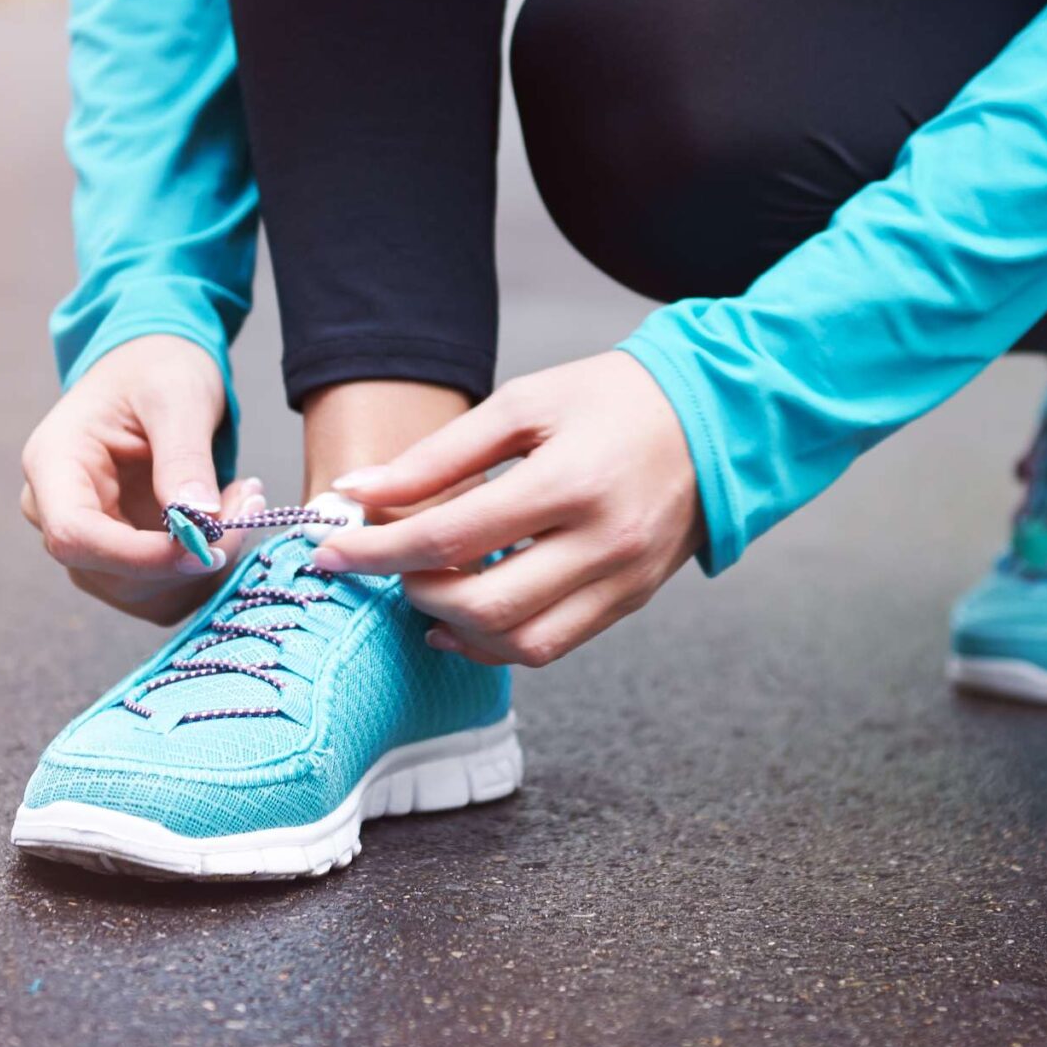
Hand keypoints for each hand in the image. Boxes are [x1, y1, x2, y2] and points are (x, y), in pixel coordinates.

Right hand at [19, 334, 259, 623]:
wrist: (154, 368)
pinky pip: (160, 589)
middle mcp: (56, 509)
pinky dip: (203, 569)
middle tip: (248, 505)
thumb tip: (198, 522)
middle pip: (109, 572)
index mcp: (54, 462)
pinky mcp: (119, 554)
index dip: (139, 556)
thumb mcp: (178, 396)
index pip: (75, 535)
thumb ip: (184, 457)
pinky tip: (228, 520)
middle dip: (186, 557)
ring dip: (202, 564)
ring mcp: (87, 536)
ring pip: (139, 591)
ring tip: (243, 502)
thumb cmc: (158, 369)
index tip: (208, 545)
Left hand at [314, 352, 702, 666]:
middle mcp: (603, 542)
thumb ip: (439, 455)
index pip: (451, 536)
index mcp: (571, 482)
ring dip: (455, 626)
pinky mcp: (631, 601)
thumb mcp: (524, 404)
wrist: (717, 419)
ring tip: (422, 588)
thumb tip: (358, 491)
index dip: (378, 549)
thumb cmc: (614, 400)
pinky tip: (462, 617)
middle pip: (484, 603)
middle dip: (413, 590)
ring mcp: (623, 580)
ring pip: (521, 643)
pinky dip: (497, 642)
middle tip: (382, 562)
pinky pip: (553, 646)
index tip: (329, 550)